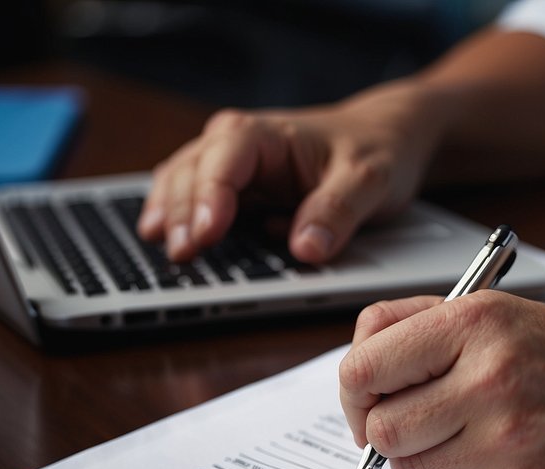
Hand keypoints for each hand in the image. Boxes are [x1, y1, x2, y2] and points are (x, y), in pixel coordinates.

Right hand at [137, 80, 442, 261]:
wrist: (384, 136)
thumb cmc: (374, 150)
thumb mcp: (369, 179)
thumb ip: (338, 211)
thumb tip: (306, 249)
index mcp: (263, 135)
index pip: (222, 164)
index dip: (209, 201)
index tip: (206, 236)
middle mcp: (235, 143)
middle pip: (190, 175)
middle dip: (180, 215)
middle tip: (181, 256)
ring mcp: (230, 165)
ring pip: (181, 184)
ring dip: (169, 216)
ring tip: (160, 249)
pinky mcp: (234, 188)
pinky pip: (192, 198)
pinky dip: (177, 217)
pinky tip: (163, 240)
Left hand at [338, 292, 544, 468]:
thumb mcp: (494, 310)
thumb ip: (414, 326)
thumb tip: (355, 377)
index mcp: (474, 322)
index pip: (362, 369)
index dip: (356, 393)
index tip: (371, 401)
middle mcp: (490, 376)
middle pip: (381, 430)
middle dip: (388, 433)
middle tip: (416, 427)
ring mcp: (510, 436)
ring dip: (427, 463)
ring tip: (464, 442)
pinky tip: (497, 461)